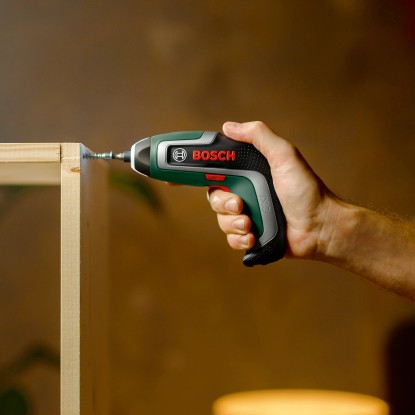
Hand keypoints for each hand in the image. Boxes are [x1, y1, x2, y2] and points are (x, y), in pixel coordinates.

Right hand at [208, 121, 338, 259]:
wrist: (320, 227)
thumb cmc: (307, 191)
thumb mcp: (284, 155)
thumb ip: (259, 136)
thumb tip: (229, 126)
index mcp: (251, 173)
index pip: (218, 171)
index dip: (205, 174)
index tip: (194, 178)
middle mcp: (247, 193)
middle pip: (215, 197)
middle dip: (223, 203)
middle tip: (240, 204)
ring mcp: (249, 215)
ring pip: (222, 220)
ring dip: (233, 223)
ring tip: (250, 224)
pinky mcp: (252, 235)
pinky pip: (232, 238)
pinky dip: (239, 239)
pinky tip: (253, 236)